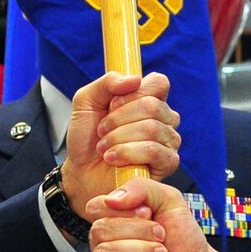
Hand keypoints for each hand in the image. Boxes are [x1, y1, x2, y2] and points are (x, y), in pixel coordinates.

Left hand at [61, 72, 178, 212]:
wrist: (81, 172)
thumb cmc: (88, 138)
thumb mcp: (86, 101)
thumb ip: (106, 83)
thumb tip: (134, 79)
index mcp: (150, 99)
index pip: (159, 83)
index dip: (132, 93)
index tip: (111, 105)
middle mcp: (164, 118)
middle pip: (152, 106)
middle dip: (118, 119)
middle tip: (102, 131)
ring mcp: (169, 140)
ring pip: (151, 128)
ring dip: (118, 138)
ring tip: (104, 148)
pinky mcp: (168, 162)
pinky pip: (153, 151)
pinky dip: (126, 153)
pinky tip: (113, 159)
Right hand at [88, 178, 247, 251]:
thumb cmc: (184, 239)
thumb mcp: (169, 200)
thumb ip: (141, 187)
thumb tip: (111, 198)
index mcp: (115, 218)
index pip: (96, 207)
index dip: (123, 210)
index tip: (148, 214)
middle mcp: (107, 241)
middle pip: (100, 230)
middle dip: (137, 232)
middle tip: (160, 236)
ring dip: (139, 251)